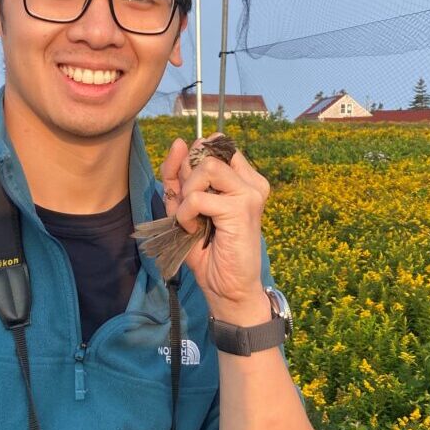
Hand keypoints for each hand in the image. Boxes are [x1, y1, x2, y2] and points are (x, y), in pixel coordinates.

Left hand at [160, 134, 271, 322]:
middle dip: (186, 178)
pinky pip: (198, 197)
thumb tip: (179, 143)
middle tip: (188, 206)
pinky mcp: (241, 208)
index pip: (213, 146)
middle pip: (207, 154)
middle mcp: (251, 180)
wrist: (226, 287)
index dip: (191, 160)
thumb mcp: (184, 205)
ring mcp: (250, 192)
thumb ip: (178, 176)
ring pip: (205, 168)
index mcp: (242, 177)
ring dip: (187, 194)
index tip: (185, 186)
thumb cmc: (207, 249)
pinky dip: (186, 213)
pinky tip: (193, 228)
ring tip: (191, 217)